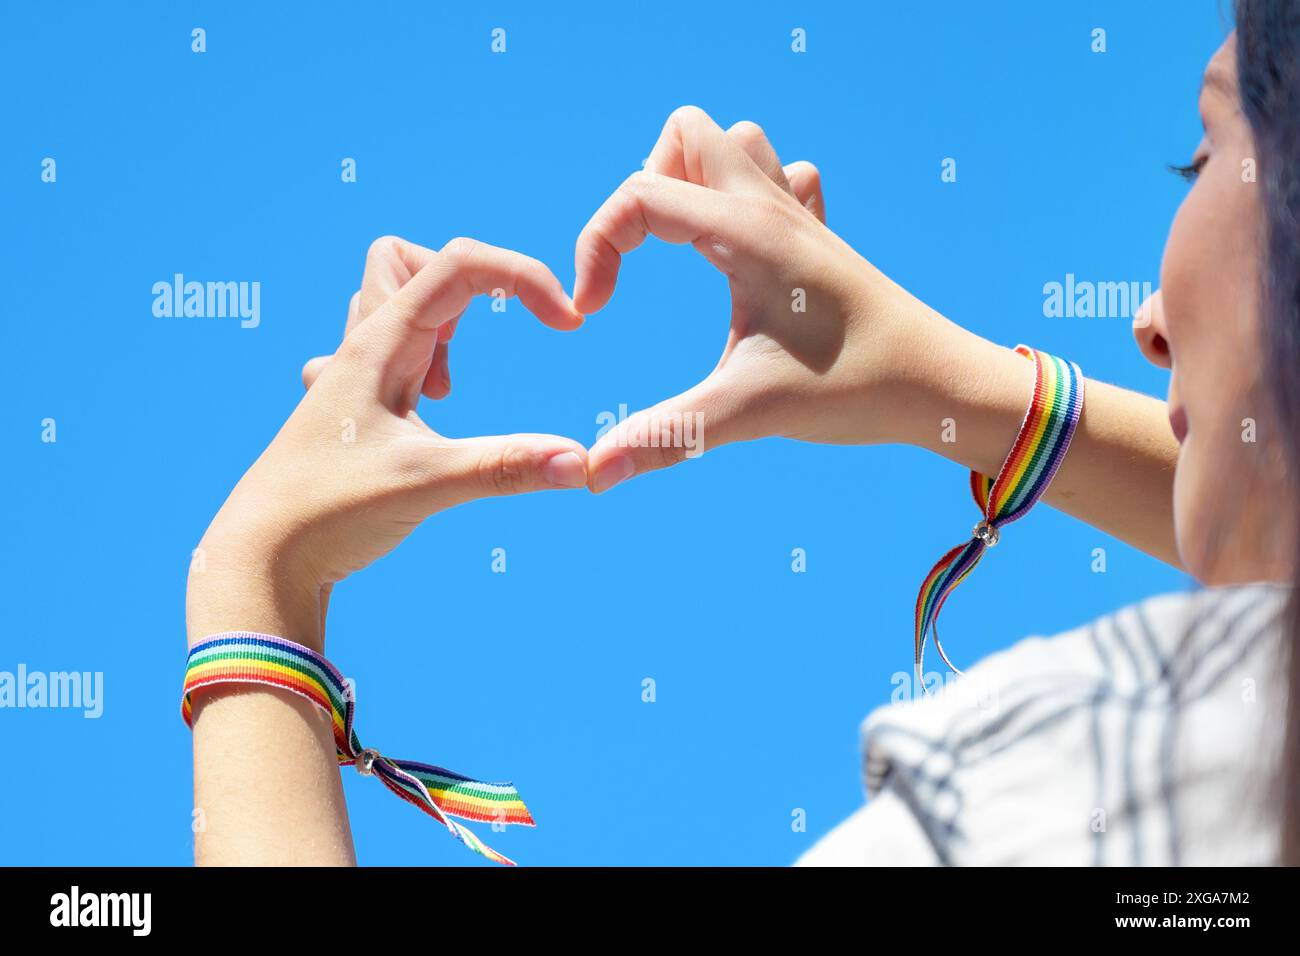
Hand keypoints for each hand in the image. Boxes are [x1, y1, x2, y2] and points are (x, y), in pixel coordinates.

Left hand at [186, 236, 588, 648]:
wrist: (258, 558)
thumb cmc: (328, 511)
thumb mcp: (427, 484)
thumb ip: (506, 467)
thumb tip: (581, 463)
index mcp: (378, 345)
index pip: (459, 264)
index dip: (524, 277)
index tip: (568, 325)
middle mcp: (360, 349)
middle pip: (408, 260)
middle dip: (465, 284)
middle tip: (477, 349)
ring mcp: (349, 378)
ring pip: (388, 304)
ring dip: (435, 325)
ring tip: (443, 390)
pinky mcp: (348, 410)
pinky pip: (381, 352)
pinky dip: (414, 362)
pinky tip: (419, 412)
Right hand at [573, 106, 952, 491]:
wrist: (943, 385)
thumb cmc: (856, 389)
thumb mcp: (750, 411)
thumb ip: (667, 436)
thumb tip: (593, 474)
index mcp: (747, 234)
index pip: (640, 195)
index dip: (597, 247)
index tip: (594, 313)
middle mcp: (771, 208)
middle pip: (685, 133)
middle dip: (643, 189)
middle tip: (644, 261)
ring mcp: (801, 217)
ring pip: (734, 143)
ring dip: (695, 181)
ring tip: (684, 251)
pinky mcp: (821, 239)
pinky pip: (780, 177)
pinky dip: (748, 196)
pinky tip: (744, 254)